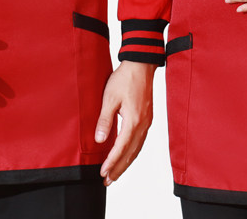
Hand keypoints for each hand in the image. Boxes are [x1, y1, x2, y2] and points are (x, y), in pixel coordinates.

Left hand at [95, 60, 155, 184]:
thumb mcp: (110, 97)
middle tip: (108, 180)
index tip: (102, 173)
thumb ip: (104, 119)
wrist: (141, 64)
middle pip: (131, 153)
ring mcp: (147, 122)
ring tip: (115, 173)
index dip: (111, 162)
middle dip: (119, 168)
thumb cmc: (125, 78)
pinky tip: (126, 155)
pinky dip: (132, 152)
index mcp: (134, 121)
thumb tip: (99, 140)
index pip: (121, 148)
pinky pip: (140, 141)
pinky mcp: (147, 118)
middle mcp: (143, 124)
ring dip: (126, 162)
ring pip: (137, 148)